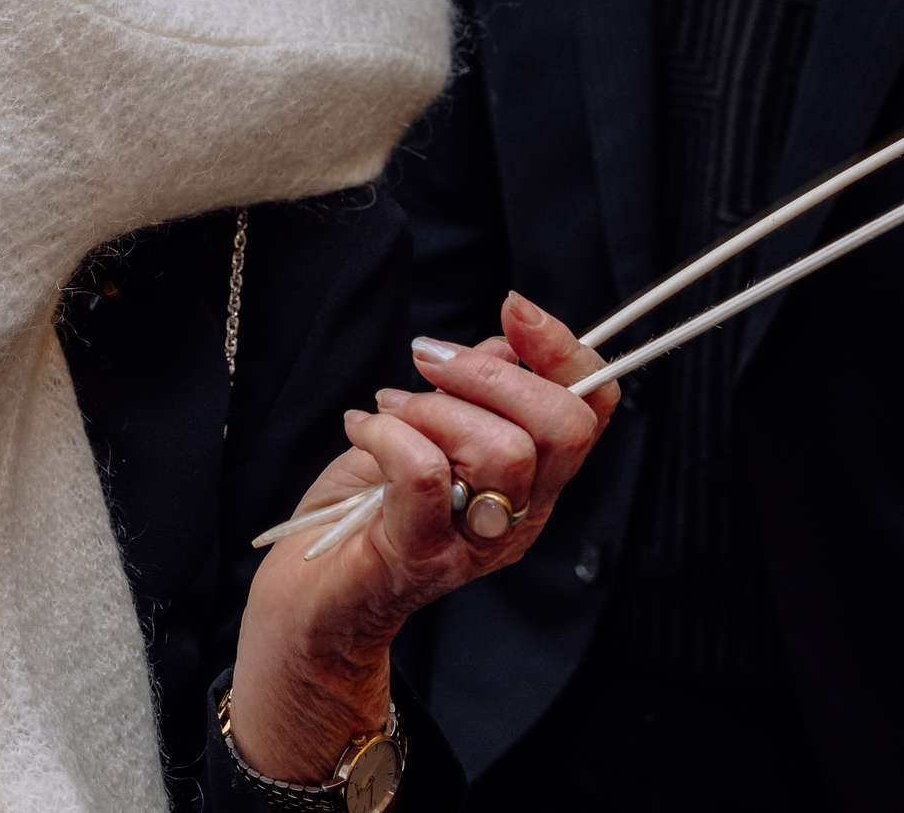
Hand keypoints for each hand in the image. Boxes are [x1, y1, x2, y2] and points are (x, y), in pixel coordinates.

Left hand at [226, 292, 617, 782]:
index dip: (563, 349)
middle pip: (562, 427)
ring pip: (503, 450)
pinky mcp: (419, 555)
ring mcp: (475, 542)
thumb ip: (476, 389)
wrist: (313, 594)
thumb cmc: (369, 505)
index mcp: (535, 479)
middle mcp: (521, 515)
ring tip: (387, 411)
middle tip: (424, 362)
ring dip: (433, 408)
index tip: (513, 308)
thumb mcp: (429, 427)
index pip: (590, 409)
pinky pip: (425, 474)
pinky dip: (388, 432)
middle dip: (488, 372)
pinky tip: (361, 426)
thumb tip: (506, 338)